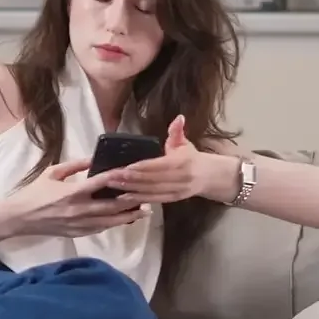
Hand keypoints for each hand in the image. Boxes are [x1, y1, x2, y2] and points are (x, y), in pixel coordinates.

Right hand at [7, 157, 146, 238]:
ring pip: (110, 222)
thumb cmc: (35, 193)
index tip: (132, 172)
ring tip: (144, 211)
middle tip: (147, 196)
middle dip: (131, 202)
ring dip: (127, 216)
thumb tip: (94, 158)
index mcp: (72, 192)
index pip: (100, 183)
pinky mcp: (77, 234)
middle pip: (111, 206)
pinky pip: (100, 229)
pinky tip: (124, 220)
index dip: (118, 177)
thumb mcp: (53, 173)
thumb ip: (74, 165)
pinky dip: (113, 224)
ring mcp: (79, 224)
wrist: (20, 218)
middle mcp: (78, 210)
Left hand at [113, 115, 229, 205]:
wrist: (208, 176)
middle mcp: (179, 178)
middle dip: (130, 179)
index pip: (159, 165)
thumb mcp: (184, 142)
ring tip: (112, 185)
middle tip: (110, 176)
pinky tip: (123, 198)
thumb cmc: (191, 157)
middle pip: (152, 180)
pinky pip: (153, 200)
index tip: (125, 167)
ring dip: (130, 189)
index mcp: (182, 162)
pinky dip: (138, 199)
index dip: (142, 167)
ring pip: (151, 191)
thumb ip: (177, 131)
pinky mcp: (172, 200)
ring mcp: (176, 191)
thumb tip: (179, 118)